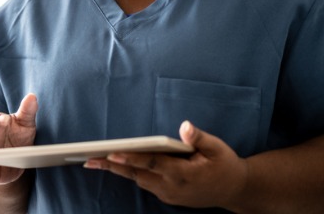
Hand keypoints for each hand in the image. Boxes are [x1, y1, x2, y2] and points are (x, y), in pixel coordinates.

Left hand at [84, 121, 248, 208]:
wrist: (234, 191)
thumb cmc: (225, 165)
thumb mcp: (218, 148)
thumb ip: (199, 138)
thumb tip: (184, 126)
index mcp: (184, 173)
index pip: (152, 164)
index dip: (131, 158)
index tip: (111, 152)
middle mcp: (173, 186)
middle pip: (138, 174)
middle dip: (113, 166)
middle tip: (89, 159)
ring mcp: (169, 194)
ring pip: (139, 180)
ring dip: (119, 170)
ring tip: (96, 160)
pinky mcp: (168, 196)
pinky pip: (145, 183)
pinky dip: (132, 174)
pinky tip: (118, 164)